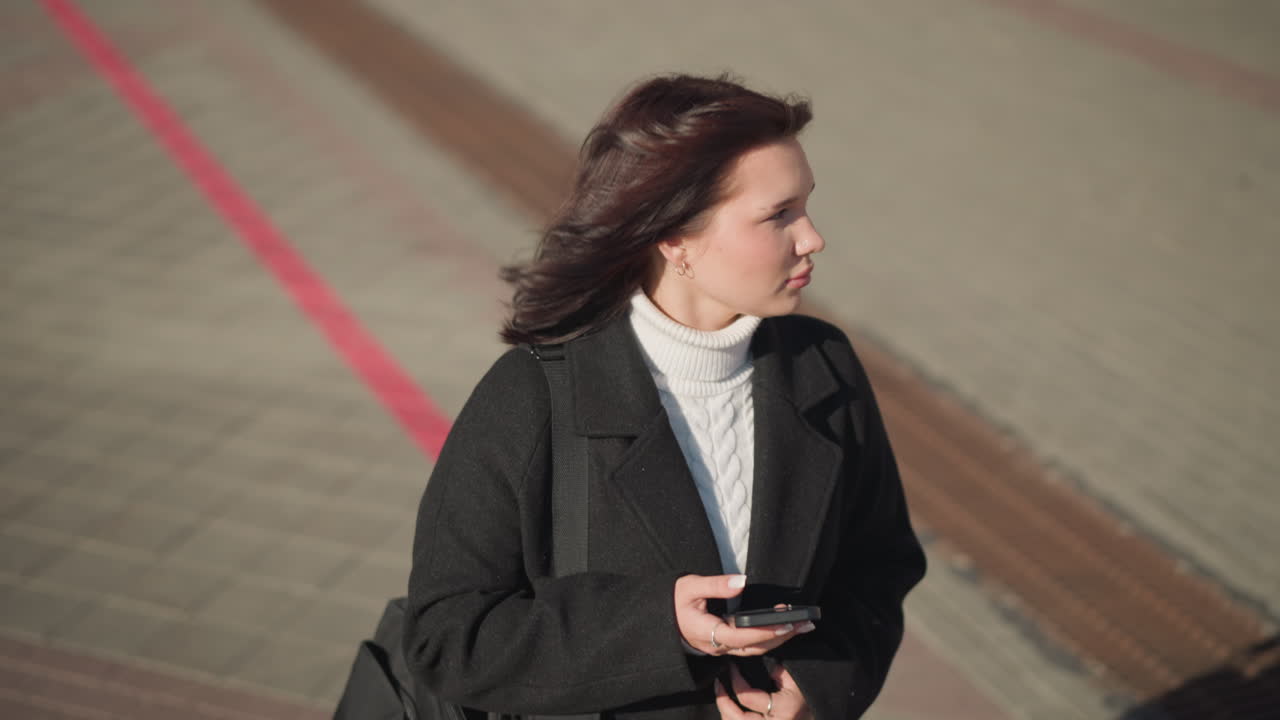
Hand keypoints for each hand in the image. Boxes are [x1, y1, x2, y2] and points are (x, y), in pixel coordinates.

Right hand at [674, 574, 815, 656]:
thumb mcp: (688, 587)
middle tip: (805, 624)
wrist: (662, 619)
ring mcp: (721, 648)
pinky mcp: (726, 644)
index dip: (764, 632)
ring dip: (778, 639)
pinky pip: (750, 645)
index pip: (740, 636)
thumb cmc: (673, 601)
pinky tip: (782, 627)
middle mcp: (716, 645)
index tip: (785, 624)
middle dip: (781, 637)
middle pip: (754, 647)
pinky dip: (768, 637)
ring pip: (755, 649)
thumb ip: (714, 585)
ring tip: (800, 625)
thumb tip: (741, 582)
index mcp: (706, 632)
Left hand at [715, 663, 810, 718]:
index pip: (747, 698)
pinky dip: (733, 719)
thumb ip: (776, 671)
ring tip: (722, 695)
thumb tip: (753, 668)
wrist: (821, 708)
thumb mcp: (794, 677)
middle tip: (719, 684)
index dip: (735, 681)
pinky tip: (730, 709)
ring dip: (726, 712)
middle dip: (723, 701)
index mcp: (783, 709)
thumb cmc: (808, 691)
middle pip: (736, 719)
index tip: (731, 668)